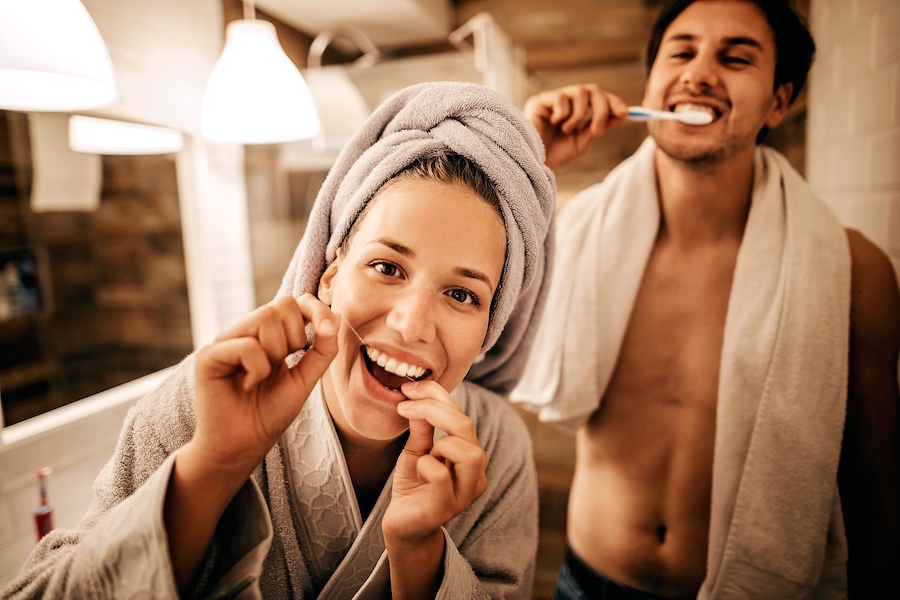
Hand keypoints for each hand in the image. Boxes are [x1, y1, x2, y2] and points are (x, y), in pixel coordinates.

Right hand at [191, 294, 338, 478]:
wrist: (243, 445)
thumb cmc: (271, 413)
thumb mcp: (305, 378)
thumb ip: (322, 349)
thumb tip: (336, 317)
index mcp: (267, 334)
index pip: (293, 302)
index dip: (315, 309)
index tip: (328, 331)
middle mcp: (245, 332)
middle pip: (281, 305)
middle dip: (295, 337)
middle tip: (283, 364)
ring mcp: (225, 341)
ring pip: (265, 317)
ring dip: (276, 352)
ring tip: (262, 376)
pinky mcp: (208, 356)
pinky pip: (246, 346)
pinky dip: (257, 369)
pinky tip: (248, 385)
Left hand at [382, 379, 487, 597]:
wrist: (403, 524)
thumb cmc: (414, 486)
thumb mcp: (416, 449)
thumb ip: (422, 426)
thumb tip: (418, 395)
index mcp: (470, 453)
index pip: (461, 413)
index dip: (436, 394)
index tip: (408, 388)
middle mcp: (476, 471)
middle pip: (466, 426)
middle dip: (433, 408)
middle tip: (403, 404)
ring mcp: (465, 491)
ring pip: (468, 452)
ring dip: (439, 442)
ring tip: (422, 452)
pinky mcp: (446, 507)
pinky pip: (441, 475)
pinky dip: (425, 466)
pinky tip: (419, 471)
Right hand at [523, 83, 627, 168]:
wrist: (532, 164)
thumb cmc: (554, 155)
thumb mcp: (581, 142)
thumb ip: (597, 127)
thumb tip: (621, 114)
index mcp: (577, 111)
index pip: (599, 98)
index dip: (613, 102)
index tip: (625, 113)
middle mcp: (566, 102)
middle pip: (593, 90)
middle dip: (601, 109)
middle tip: (597, 131)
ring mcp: (553, 99)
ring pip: (579, 92)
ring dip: (579, 115)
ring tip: (567, 130)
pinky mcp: (539, 100)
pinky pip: (561, 98)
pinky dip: (563, 114)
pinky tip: (552, 124)